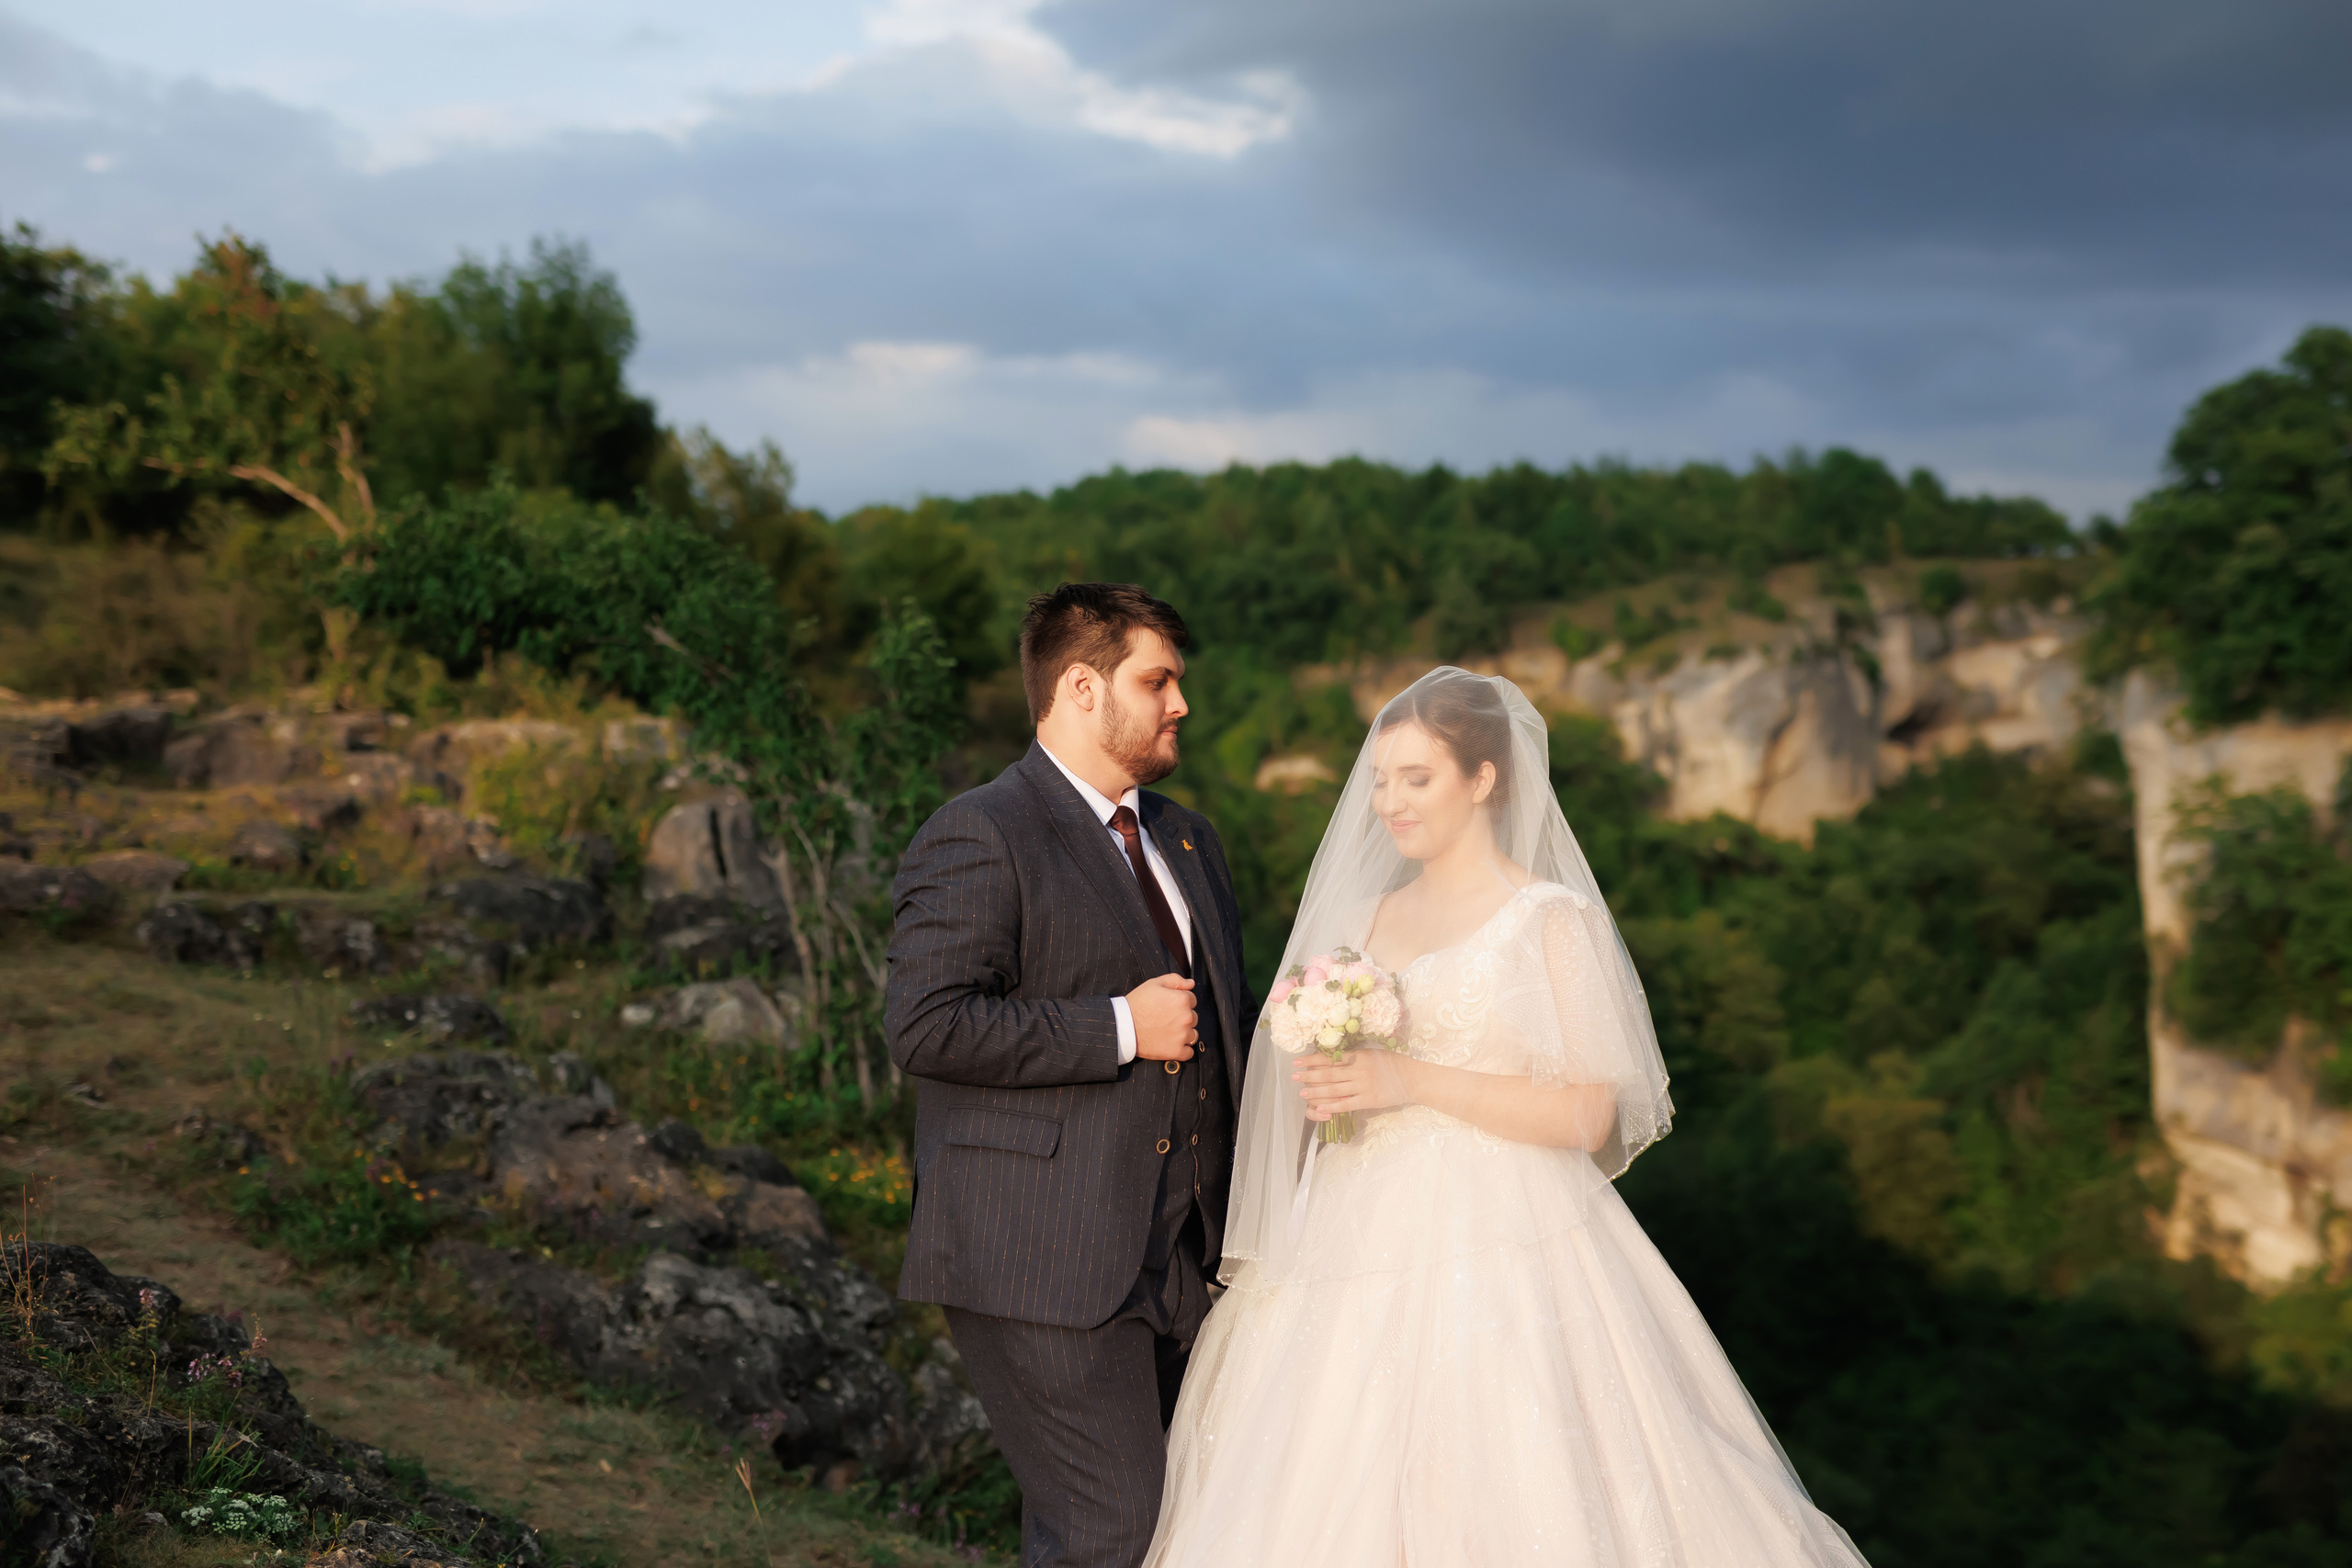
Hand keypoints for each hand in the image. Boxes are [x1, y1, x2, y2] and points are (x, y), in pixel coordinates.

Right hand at [1128, 973, 1197, 1060]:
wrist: (1123, 1026)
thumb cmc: (1137, 1004)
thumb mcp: (1154, 984)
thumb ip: (1176, 980)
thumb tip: (1191, 983)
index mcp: (1182, 1000)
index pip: (1192, 1000)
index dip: (1180, 1001)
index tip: (1169, 1006)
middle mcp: (1186, 1017)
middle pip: (1194, 1017)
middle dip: (1183, 1017)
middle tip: (1166, 1018)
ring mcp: (1182, 1036)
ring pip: (1192, 1034)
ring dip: (1184, 1034)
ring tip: (1167, 1031)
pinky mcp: (1176, 1051)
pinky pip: (1188, 1053)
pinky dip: (1182, 1050)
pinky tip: (1171, 1044)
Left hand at [1293, 1048, 1416, 1120]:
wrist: (1412, 1078)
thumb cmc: (1393, 1064)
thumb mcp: (1372, 1054)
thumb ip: (1354, 1056)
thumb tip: (1332, 1057)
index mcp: (1359, 1056)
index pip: (1330, 1058)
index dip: (1312, 1060)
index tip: (1297, 1062)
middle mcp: (1359, 1070)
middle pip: (1328, 1074)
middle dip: (1308, 1075)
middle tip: (1293, 1077)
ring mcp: (1363, 1086)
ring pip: (1334, 1089)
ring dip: (1316, 1091)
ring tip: (1302, 1093)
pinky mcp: (1369, 1100)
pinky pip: (1347, 1104)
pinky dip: (1332, 1107)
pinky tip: (1320, 1108)